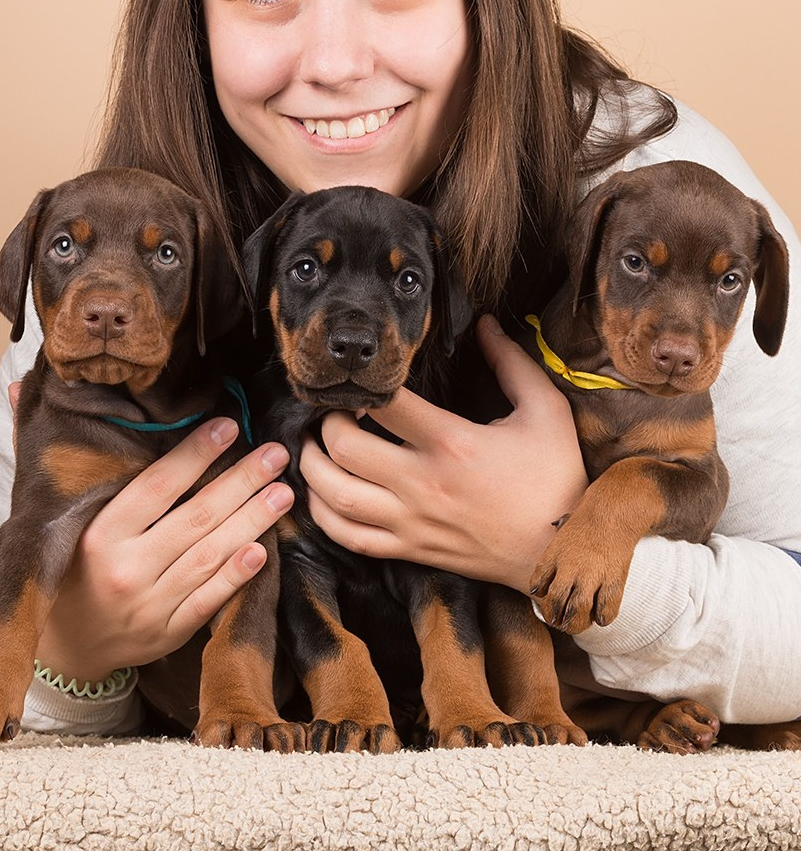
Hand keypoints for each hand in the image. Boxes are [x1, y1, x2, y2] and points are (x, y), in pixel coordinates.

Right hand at [21, 404, 292, 683]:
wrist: (59, 651)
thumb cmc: (61, 570)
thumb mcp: (43, 516)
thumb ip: (41, 454)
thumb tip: (17, 388)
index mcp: (96, 535)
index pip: (155, 487)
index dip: (194, 454)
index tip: (229, 425)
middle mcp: (124, 570)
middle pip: (194, 519)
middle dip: (241, 483)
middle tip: (276, 455)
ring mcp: (149, 606)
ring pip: (209, 556)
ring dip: (252, 522)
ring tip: (284, 492)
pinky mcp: (168, 633)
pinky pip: (208, 602)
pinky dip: (235, 577)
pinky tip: (263, 551)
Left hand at [299, 315, 587, 592]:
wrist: (563, 550)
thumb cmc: (557, 478)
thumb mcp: (546, 411)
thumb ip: (512, 363)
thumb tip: (485, 324)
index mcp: (452, 443)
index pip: (387, 404)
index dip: (365, 385)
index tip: (366, 380)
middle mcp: (423, 484)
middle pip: (343, 448)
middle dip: (325, 422)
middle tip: (330, 410)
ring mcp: (412, 521)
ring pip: (336, 496)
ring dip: (310, 467)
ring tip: (312, 446)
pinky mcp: (410, 549)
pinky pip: (349, 538)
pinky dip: (323, 515)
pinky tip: (321, 494)